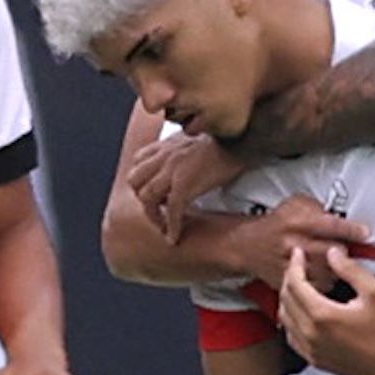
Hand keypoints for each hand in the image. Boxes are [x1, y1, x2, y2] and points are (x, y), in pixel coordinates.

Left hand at [126, 131, 244, 241]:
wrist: (240, 140)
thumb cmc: (225, 140)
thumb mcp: (195, 137)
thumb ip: (182, 149)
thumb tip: (185, 163)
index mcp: (166, 145)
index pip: (138, 162)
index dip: (142, 180)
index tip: (153, 192)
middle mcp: (164, 156)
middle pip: (135, 181)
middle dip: (142, 198)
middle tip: (157, 210)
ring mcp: (172, 171)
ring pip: (147, 198)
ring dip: (153, 216)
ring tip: (164, 226)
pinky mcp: (185, 185)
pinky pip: (171, 211)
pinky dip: (171, 227)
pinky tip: (174, 237)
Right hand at [218, 194, 367, 284]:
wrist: (248, 245)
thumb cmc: (276, 224)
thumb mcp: (296, 204)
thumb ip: (319, 208)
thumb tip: (340, 216)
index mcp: (299, 222)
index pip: (330, 225)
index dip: (351, 230)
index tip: (364, 233)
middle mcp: (295, 243)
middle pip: (331, 252)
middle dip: (343, 252)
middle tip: (346, 250)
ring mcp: (290, 264)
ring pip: (325, 272)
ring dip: (335, 269)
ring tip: (335, 264)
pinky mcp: (288, 282)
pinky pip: (315, 287)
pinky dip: (324, 283)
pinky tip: (324, 276)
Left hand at [279, 243, 374, 374]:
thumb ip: (350, 270)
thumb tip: (333, 255)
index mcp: (323, 316)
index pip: (295, 284)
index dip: (294, 265)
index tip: (298, 255)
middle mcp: (311, 334)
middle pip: (285, 299)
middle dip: (290, 279)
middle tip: (300, 267)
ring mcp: (310, 349)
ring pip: (284, 317)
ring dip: (288, 298)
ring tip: (302, 287)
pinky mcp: (313, 359)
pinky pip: (291, 335)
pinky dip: (292, 319)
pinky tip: (304, 312)